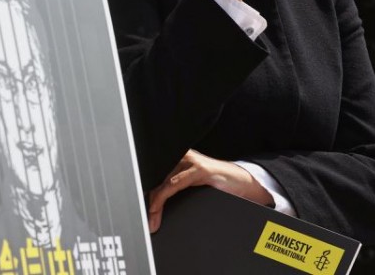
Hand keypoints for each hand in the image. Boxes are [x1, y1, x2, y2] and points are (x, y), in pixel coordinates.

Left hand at [147, 149, 272, 233]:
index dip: (139, 189)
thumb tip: (149, 208)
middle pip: (153, 177)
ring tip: (148, 219)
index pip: (150, 173)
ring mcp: (189, 161)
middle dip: (143, 198)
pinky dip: (162, 197)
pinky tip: (156, 208)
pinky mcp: (200, 169)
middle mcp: (179, 156)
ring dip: (152, 203)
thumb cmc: (214, 183)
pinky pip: (174, 183)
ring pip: (161, 182)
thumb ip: (171, 189)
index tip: (131, 206)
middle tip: (137, 216)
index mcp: (173, 158)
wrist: (243, 182)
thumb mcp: (189, 186)